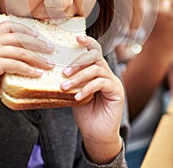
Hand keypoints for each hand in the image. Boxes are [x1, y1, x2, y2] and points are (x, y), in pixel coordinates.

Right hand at [0, 21, 53, 115]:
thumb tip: (20, 50)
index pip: (8, 25)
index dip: (25, 29)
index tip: (38, 35)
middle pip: (19, 37)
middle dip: (38, 43)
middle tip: (50, 49)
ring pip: (21, 51)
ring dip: (38, 58)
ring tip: (48, 64)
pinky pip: (16, 65)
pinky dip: (29, 69)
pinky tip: (37, 74)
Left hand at [61, 36, 123, 163]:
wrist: (96, 135)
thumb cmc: (85, 113)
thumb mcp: (75, 93)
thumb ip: (72, 80)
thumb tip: (56, 70)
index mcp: (97, 71)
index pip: (94, 51)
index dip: (87, 42)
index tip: (76, 38)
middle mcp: (106, 73)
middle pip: (95, 57)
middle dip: (78, 62)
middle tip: (64, 72)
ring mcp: (113, 81)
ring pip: (96, 70)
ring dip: (79, 77)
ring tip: (65, 86)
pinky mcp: (117, 91)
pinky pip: (101, 83)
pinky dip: (87, 88)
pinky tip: (77, 97)